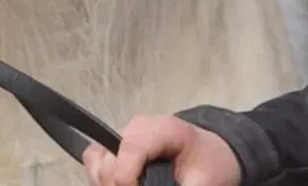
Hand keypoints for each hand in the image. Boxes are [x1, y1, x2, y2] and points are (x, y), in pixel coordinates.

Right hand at [82, 115, 241, 185]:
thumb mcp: (205, 182)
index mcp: (162, 129)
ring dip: (105, 182)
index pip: (130, 148)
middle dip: (117, 185)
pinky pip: (95, 159)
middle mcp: (136, 127)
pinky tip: (122, 185)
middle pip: (108, 159)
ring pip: (96, 159)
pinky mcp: (117, 145)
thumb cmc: (211, 164)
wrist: (212, 153)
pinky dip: (101, 177)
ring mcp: (124, 134)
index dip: (126, 178)